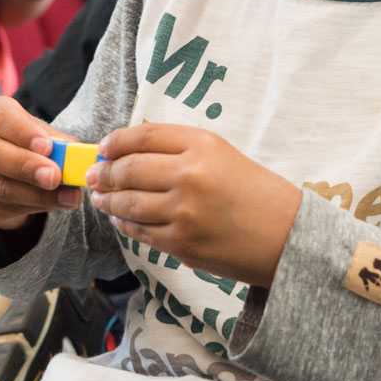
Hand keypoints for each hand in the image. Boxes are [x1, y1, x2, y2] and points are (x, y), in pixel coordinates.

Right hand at [0, 97, 82, 230]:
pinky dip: (31, 208)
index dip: (23, 132)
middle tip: (55, 176)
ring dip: (36, 195)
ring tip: (67, 197)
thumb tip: (79, 157)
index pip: (0, 117)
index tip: (48, 146)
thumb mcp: (43, 135)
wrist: (6, 171)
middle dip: (27, 167)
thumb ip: (60, 144)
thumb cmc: (28, 143)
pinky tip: (52, 205)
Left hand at [88, 123, 302, 286]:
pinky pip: (140, 231)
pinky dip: (124, 223)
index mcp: (202, 145)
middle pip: (128, 169)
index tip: (104, 148)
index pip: (142, 136)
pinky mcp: (181, 244)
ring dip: (107, 199)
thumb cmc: (257, 193)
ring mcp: (183, 212)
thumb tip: (131, 150)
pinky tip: (120, 218)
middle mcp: (190, 175)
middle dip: (103, 173)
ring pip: (127, 203)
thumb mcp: (223, 154)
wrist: (287, 237)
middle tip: (93, 175)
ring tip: (99, 197)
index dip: (115, 142)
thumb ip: (181, 149)